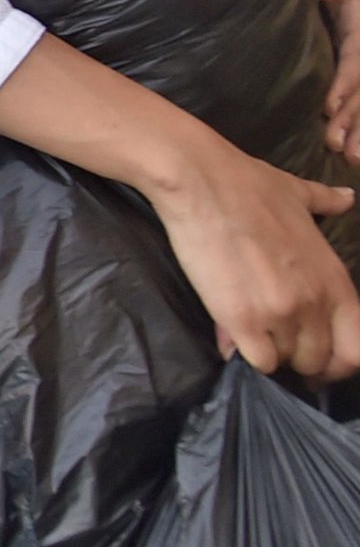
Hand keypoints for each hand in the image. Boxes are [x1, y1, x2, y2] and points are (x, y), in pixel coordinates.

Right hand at [145, 136, 359, 379]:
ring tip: (250, 330)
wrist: (203, 184)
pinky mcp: (242, 319)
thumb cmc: (250, 185)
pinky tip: (231, 333)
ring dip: (267, 350)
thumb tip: (347, 198)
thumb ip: (327, 203)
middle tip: (276, 341)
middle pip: (319, 362)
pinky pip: (256, 360)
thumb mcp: (300, 195)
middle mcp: (315, 301)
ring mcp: (280, 313)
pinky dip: (243, 352)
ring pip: (284, 362)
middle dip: (297, 357)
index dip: (338, 359)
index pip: (357, 348)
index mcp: (334, 278)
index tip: (317, 353)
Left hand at [314, 0, 359, 161]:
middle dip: (356, 115)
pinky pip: (348, 82)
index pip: (357, 49)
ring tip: (347, 155)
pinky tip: (340, 136)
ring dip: (356, 120)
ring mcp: (349, 37)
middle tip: (343, 150)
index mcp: (355, 4)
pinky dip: (347, 109)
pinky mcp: (336, 46)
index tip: (330, 109)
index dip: (347, 81)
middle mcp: (356, 24)